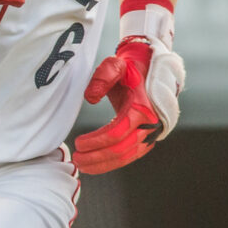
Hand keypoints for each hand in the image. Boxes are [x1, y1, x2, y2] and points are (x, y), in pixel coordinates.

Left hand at [72, 38, 184, 174]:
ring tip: (82, 164)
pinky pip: (130, 155)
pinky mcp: (147, 138)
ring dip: (103, 164)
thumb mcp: (117, 64)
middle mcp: (149, 124)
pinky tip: (97, 163)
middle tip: (76, 158)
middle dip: (96, 157)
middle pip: (121, 150)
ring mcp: (150, 133)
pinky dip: (113, 162)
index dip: (96, 141)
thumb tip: (90, 98)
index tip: (78, 143)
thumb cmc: (131, 68)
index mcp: (143, 108)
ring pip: (126, 157)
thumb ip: (103, 76)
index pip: (117, 133)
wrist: (150, 70)